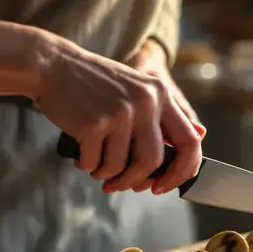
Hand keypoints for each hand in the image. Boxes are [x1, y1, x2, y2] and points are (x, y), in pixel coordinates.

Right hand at [0, 19, 202, 193]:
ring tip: (95, 165)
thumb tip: (199, 136)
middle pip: (153, 161)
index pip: (190, 141)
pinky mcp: (94, 125)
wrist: (53, 65)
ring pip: (121, 167)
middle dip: (137, 181)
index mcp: (160, 94)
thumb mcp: (138, 88)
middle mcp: (145, 102)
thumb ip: (165, 113)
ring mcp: (120, 113)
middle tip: (122, 186)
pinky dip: (86, 166)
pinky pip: (94, 164)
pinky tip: (81, 155)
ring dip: (107, 174)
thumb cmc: (94, 84)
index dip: (183, 170)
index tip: (167, 183)